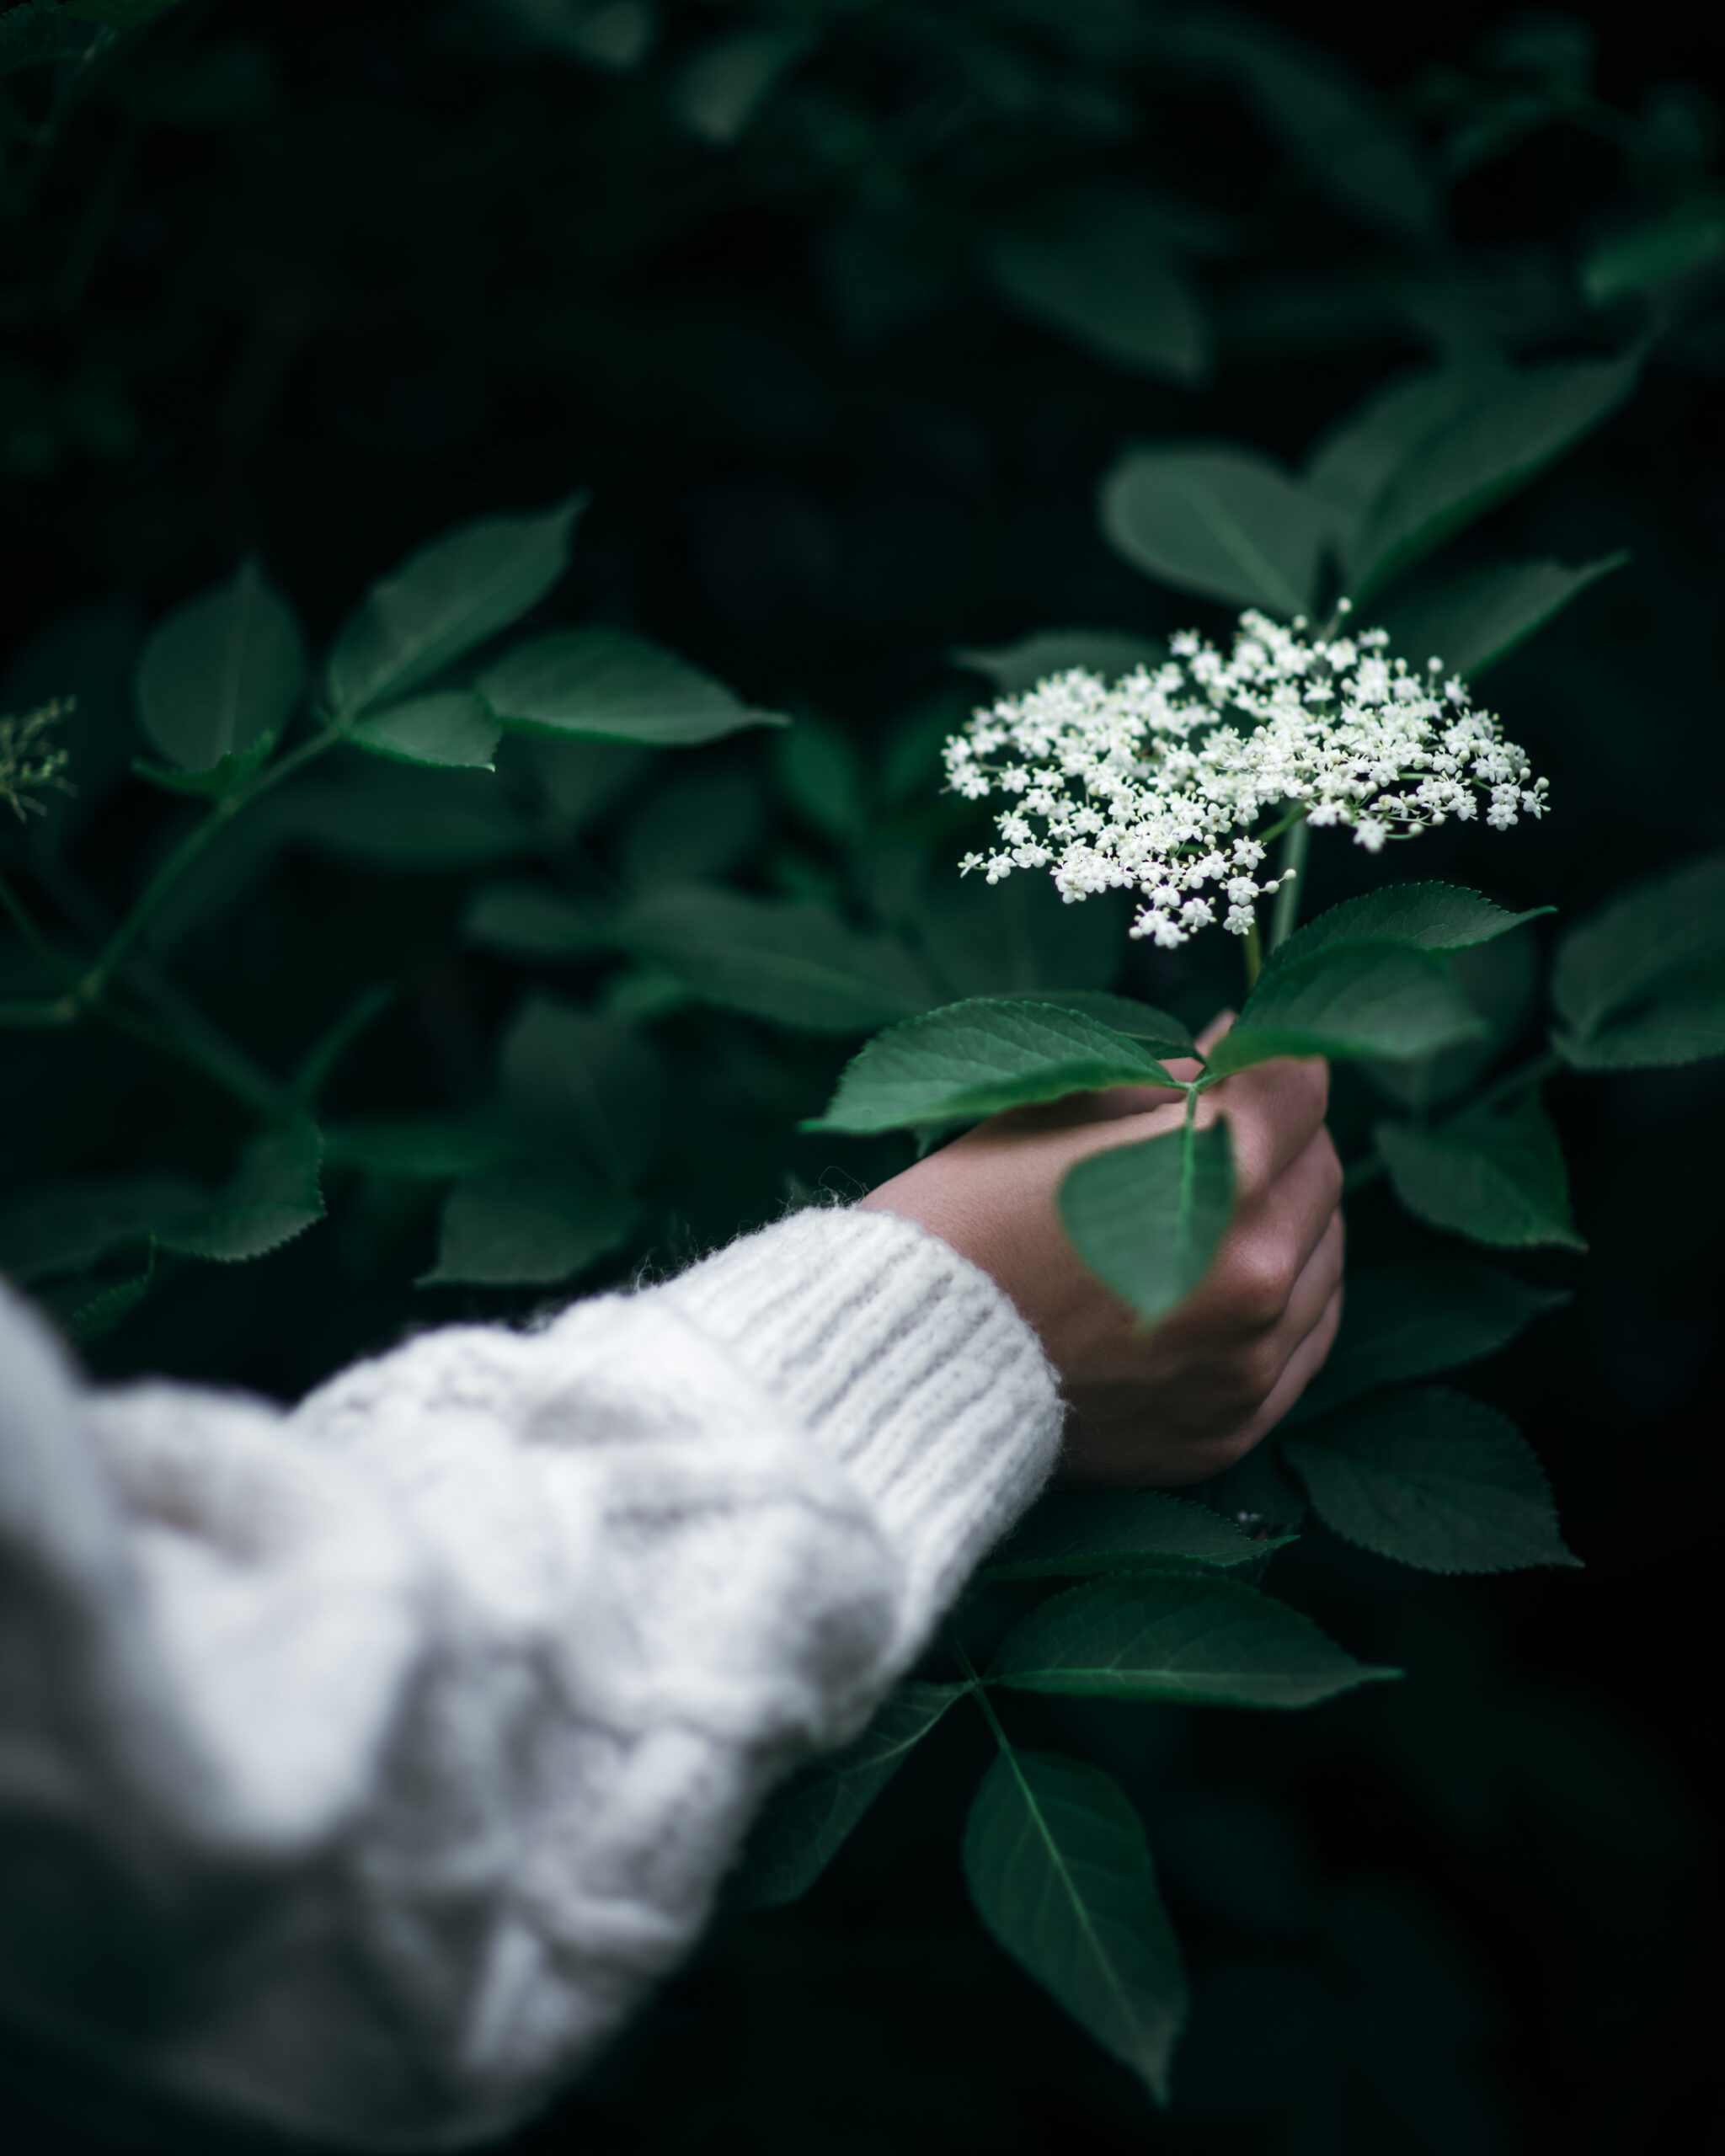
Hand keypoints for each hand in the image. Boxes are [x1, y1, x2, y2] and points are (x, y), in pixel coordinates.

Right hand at [858, 1017, 1343, 1486]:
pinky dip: (1277, 1304)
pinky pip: (1302, 1343)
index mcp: (1217, 1176)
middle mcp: (1254, 1275)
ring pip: (1324, 1259)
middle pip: (1321, 1168)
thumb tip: (1236, 1047)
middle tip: (1204, 1132)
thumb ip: (1169, 1074)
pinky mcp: (1231, 1426)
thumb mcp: (1057, 1107)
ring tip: (1197, 1216)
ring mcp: (1247, 1363)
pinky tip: (1216, 1286)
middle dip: (1274, 1137)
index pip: (1300, 1081)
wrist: (900, 1358)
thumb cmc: (964, 1216)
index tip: (1240, 1054)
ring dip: (1281, 1222)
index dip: (1266, 1053)